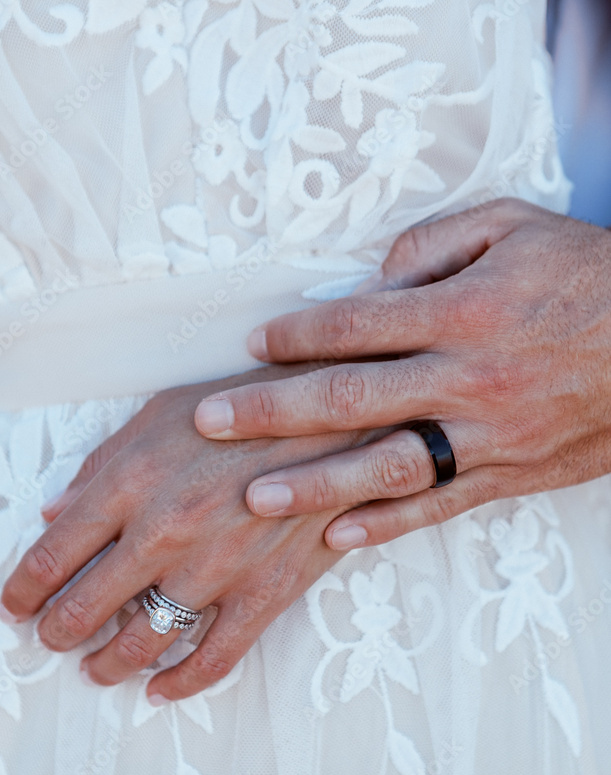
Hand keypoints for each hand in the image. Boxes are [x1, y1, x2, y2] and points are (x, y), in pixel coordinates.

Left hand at [0, 368, 374, 698]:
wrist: (337, 417)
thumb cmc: (245, 406)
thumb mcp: (161, 413)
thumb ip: (102, 465)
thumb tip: (53, 514)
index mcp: (129, 482)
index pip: (52, 556)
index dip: (22, 591)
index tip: (13, 607)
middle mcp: (164, 531)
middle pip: (85, 608)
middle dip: (56, 633)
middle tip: (48, 641)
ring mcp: (216, 568)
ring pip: (142, 642)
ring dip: (107, 665)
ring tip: (94, 670)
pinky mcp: (264, 592)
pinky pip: (215, 658)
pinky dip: (182, 684)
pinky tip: (159, 691)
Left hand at [193, 199, 610, 550]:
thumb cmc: (584, 276)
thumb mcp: (513, 228)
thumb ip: (435, 245)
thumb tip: (374, 276)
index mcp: (465, 311)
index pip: (359, 326)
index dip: (297, 335)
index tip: (248, 345)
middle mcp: (469, 378)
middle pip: (354, 398)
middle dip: (274, 412)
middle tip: (211, 424)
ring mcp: (489, 434)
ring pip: (390, 465)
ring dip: (318, 483)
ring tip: (257, 497)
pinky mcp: (510, 474)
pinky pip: (442, 506)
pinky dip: (389, 524)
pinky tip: (338, 537)